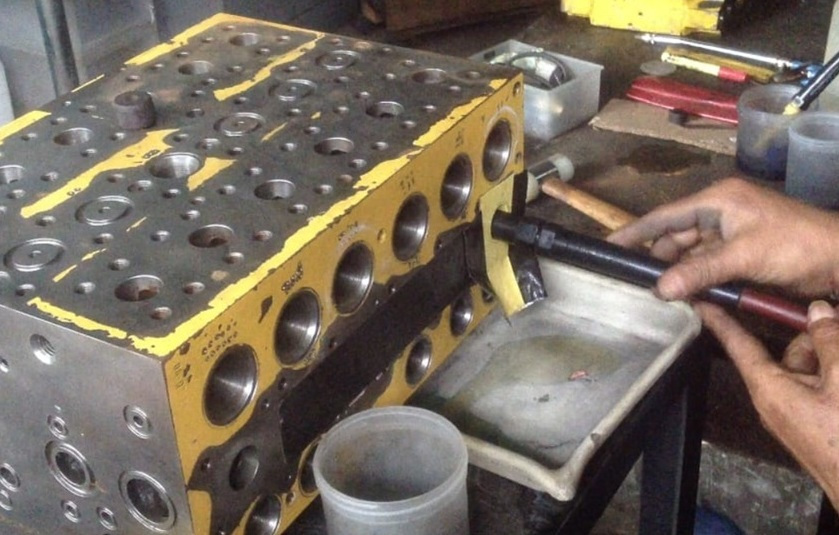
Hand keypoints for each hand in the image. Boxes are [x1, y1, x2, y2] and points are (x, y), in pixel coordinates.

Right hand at [608, 178, 838, 299]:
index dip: (635, 232)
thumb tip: (660, 290)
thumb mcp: (745, 256)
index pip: (665, 216)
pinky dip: (696, 279)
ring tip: (656, 295)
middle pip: (675, 238)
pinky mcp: (741, 253)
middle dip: (657, 260)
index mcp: (717, 201)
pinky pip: (707, 265)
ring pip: (691, 255)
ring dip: (678, 274)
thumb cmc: (796, 246)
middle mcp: (720, 213)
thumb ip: (700, 272)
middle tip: (634, 285)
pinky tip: (683, 295)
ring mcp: (731, 233)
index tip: (607, 245)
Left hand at [698, 300, 838, 506]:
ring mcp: (795, 412)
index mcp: (770, 388)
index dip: (720, 319)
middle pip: (789, 352)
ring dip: (830, 358)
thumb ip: (829, 342)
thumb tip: (818, 313)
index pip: (738, 344)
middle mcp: (775, 399)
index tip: (700, 301)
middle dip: (815, 338)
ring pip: (810, 368)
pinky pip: (819, 387)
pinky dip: (833, 376)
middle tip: (836, 323)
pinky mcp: (813, 422)